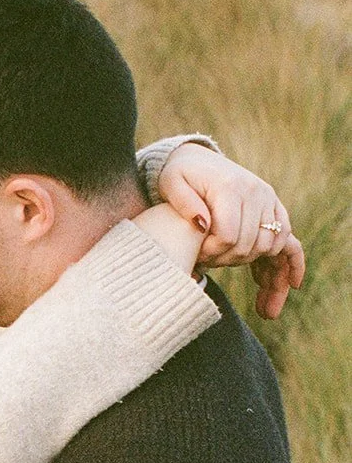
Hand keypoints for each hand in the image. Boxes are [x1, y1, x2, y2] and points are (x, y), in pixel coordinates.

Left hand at [155, 143, 305, 318]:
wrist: (197, 160)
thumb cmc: (179, 176)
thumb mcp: (171, 184)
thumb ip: (183, 203)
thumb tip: (202, 225)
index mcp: (230, 188)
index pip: (229, 236)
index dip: (213, 254)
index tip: (196, 257)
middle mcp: (255, 193)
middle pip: (251, 245)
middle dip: (229, 263)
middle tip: (209, 266)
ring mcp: (268, 200)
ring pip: (273, 247)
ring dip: (265, 275)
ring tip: (260, 303)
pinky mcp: (274, 208)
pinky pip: (288, 240)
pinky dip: (291, 263)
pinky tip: (291, 286)